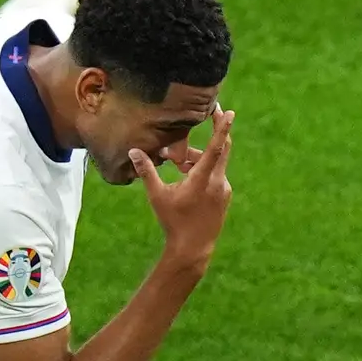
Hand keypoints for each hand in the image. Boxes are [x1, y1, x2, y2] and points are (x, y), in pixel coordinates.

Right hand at [129, 106, 235, 266]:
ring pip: (214, 164)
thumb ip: (147, 171)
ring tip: (176, 165)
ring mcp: (224, 190)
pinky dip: (202, 171)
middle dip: (217, 130)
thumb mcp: (157, 196)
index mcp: (203, 179)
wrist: (193, 249)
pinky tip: (186, 178)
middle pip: (221, 149)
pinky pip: (216, 175)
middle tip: (212, 112)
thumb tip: (133, 151)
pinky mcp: (224, 196)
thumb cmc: (173, 222)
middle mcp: (218, 182)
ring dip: (197, 159)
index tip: (228, 112)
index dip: (221, 128)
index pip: (216, 148)